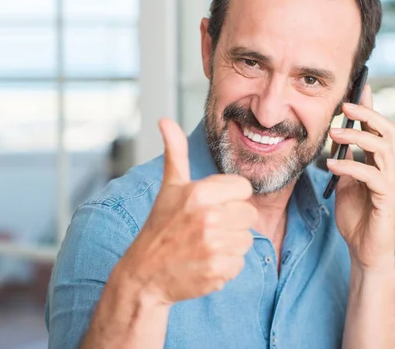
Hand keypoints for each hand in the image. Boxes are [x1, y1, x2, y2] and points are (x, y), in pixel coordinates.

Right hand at [118, 118, 256, 304]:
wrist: (145, 273)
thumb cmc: (160, 227)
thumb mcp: (169, 187)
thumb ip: (176, 153)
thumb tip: (165, 120)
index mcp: (199, 193)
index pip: (243, 189)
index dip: (229, 198)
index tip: (211, 207)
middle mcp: (209, 217)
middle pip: (249, 214)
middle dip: (231, 222)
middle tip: (205, 228)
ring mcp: (214, 245)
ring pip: (246, 240)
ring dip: (229, 245)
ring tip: (204, 245)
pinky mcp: (219, 270)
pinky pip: (240, 263)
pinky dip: (225, 266)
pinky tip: (205, 262)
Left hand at [327, 85, 394, 271]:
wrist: (363, 249)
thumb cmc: (356, 216)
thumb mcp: (345, 183)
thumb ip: (345, 161)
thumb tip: (336, 140)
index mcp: (381, 162)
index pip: (379, 128)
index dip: (370, 108)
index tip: (357, 89)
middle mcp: (391, 168)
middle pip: (388, 130)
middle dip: (368, 114)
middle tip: (345, 106)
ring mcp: (392, 182)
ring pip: (384, 148)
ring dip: (357, 136)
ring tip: (334, 131)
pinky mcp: (388, 198)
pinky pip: (372, 175)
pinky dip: (350, 166)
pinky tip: (331, 164)